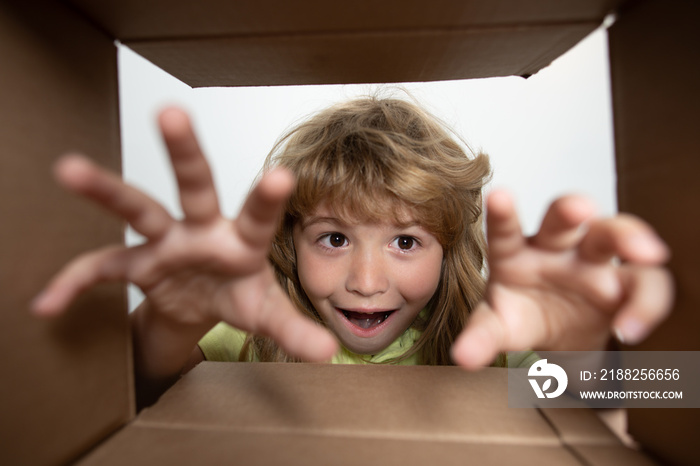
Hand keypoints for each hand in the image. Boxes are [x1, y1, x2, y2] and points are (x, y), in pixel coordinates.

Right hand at [31, 107, 336, 362]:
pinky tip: (48, 304)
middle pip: (194, 184)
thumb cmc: (239, 296)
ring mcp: (166, 242)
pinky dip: (73, 284)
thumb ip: (293, 330)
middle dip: (183, 152)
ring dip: (105, 189)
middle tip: (171, 112)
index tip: (282, 174)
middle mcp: (202, 230)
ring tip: (68, 168)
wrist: (203, 306)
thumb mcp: (265, 314)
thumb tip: (329, 354)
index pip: (258, 215)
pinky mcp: (136, 263)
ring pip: (137, 207)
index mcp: (242, 240)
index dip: (268, 198)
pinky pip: (99, 268)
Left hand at [452, 190, 673, 368]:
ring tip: (647, 254)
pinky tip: (630, 328)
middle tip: (580, 208)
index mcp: (514, 253)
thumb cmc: (522, 316)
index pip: (505, 230)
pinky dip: (645, 304)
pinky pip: (647, 282)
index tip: (498, 196)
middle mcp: (554, 247)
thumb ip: (482, 337)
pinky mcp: (626, 282)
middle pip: (564, 216)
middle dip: (572, 208)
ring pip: (614, 233)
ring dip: (631, 238)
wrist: (560, 337)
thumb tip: (463, 357)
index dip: (502, 214)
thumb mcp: (499, 328)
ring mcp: (592, 260)